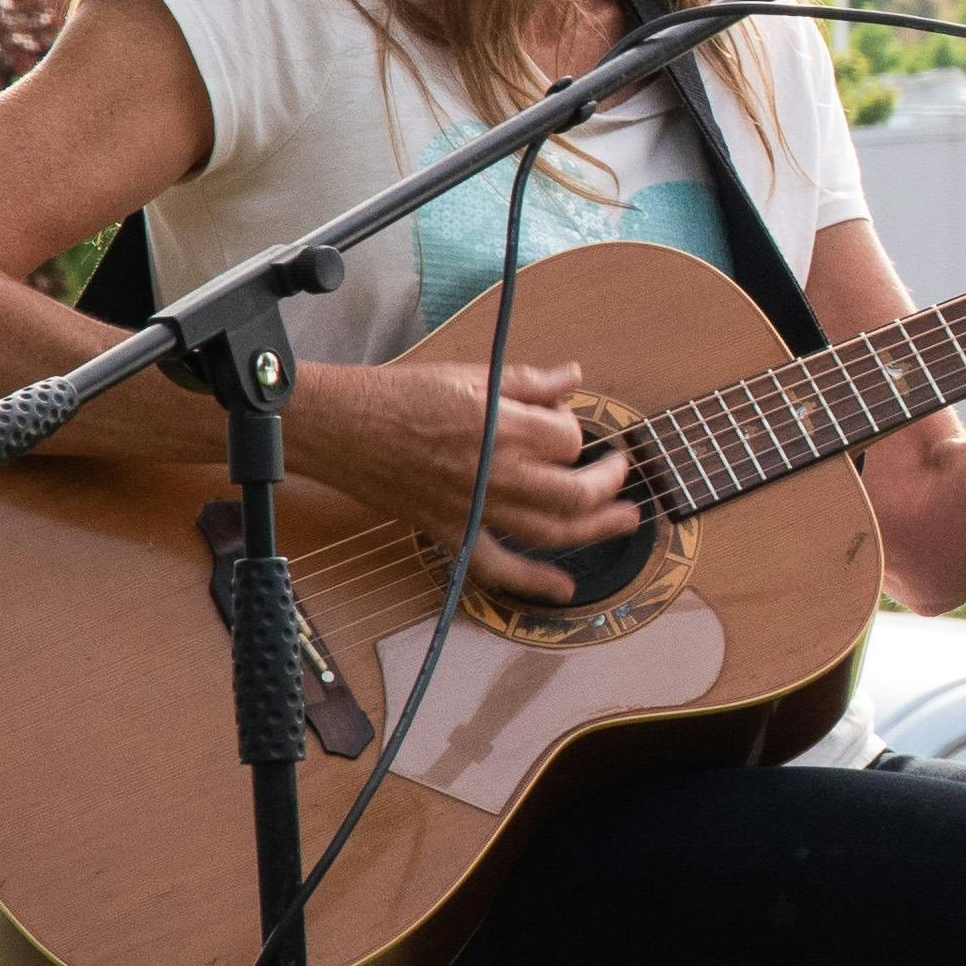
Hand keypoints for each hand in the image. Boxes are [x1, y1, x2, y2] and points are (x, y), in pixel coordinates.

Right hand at [298, 357, 631, 605]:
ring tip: (625, 520)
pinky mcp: (451, 530)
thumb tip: (572, 376)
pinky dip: (532, 583)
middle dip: (609, 482)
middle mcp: (497, 473)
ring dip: (596, 528)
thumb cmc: (399, 394)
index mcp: (504, 428)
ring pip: (551, 531)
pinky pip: (496, 567)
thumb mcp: (469, 375)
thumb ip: (528, 382)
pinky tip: (563, 590)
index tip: (560, 421)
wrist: (340, 427)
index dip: (573, 428)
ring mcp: (475, 508)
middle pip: (577, 491)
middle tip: (620, 471)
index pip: (569, 438)